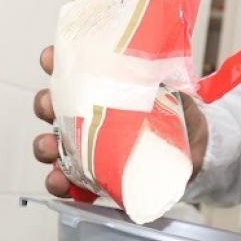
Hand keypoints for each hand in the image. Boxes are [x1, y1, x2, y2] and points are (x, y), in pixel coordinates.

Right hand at [31, 45, 209, 196]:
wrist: (197, 151)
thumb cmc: (180, 114)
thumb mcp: (175, 90)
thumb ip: (163, 79)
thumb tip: (154, 68)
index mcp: (100, 87)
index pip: (70, 69)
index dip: (53, 61)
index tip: (49, 58)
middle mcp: (86, 114)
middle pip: (51, 106)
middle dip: (43, 104)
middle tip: (49, 105)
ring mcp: (86, 146)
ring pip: (52, 144)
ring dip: (44, 145)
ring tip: (51, 147)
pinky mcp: (93, 176)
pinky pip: (67, 181)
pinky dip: (58, 182)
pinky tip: (60, 180)